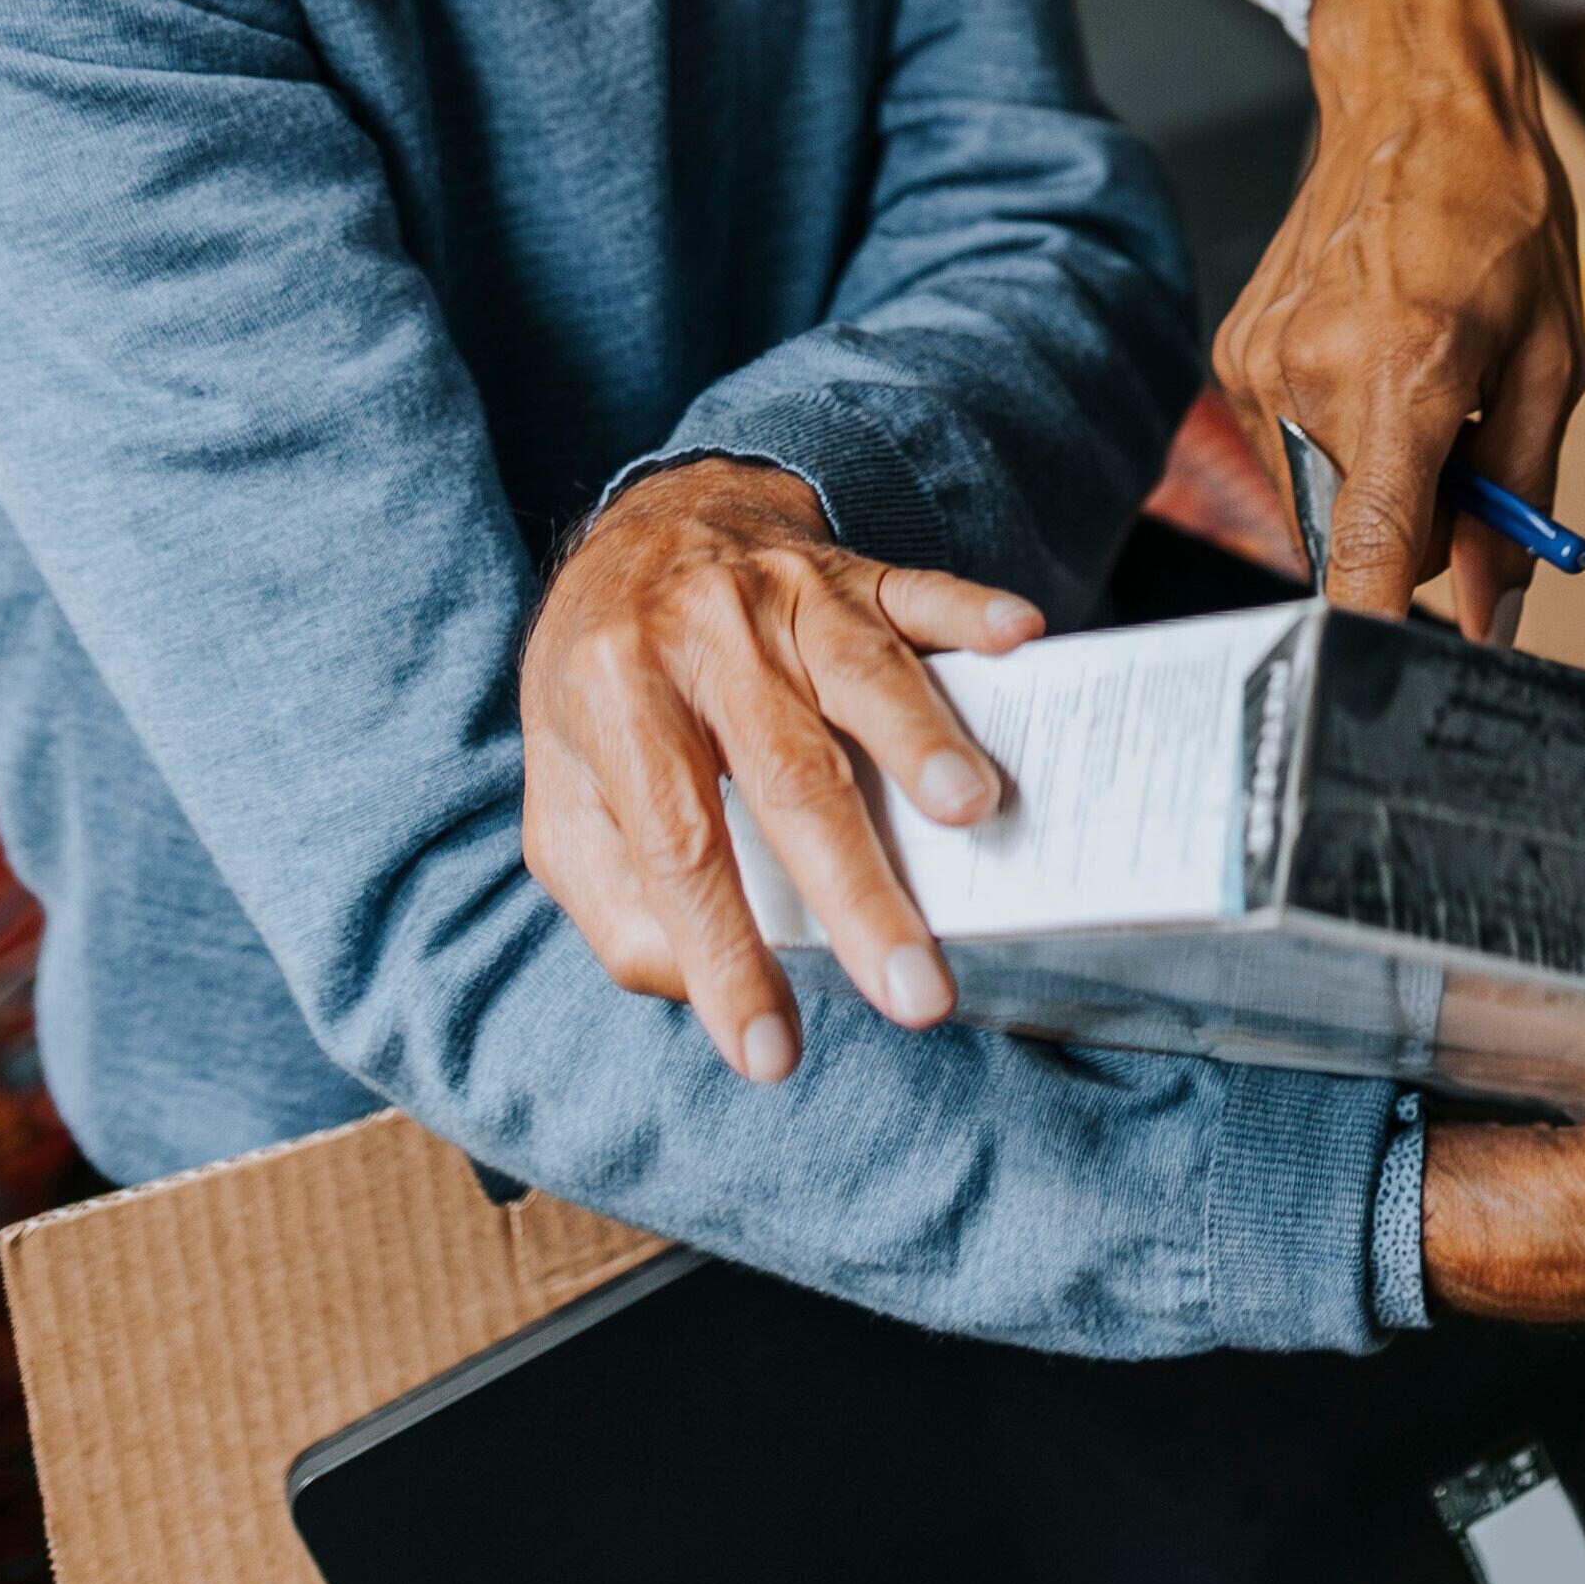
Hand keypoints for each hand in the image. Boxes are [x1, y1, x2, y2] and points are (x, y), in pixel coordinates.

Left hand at [519, 455, 1040, 1080]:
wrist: (646, 527)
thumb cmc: (605, 688)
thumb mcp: (561, 794)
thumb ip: (614, 899)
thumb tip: (696, 988)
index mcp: (616, 697)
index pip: (677, 844)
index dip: (723, 953)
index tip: (771, 1056)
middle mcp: (704, 636)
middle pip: (788, 773)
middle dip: (857, 890)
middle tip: (917, 991)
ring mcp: (786, 594)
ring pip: (860, 673)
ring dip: (922, 741)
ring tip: (977, 814)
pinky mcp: (854, 570)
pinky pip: (918, 588)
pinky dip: (972, 612)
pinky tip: (1023, 635)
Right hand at [1216, 0, 1584, 642]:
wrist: (1414, 93)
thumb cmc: (1500, 209)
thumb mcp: (1552, 359)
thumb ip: (1519, 499)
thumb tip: (1497, 615)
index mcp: (1400, 377)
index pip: (1367, 562)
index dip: (1380, 645)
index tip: (1396, 696)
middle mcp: (1309, 376)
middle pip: (1360, 540)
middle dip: (1423, 525)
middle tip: (1475, 440)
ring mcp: (1259, 363)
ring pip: (1328, 494)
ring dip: (1384, 471)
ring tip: (1429, 372)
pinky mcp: (1237, 350)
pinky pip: (1296, 442)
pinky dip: (1345, 427)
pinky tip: (1378, 350)